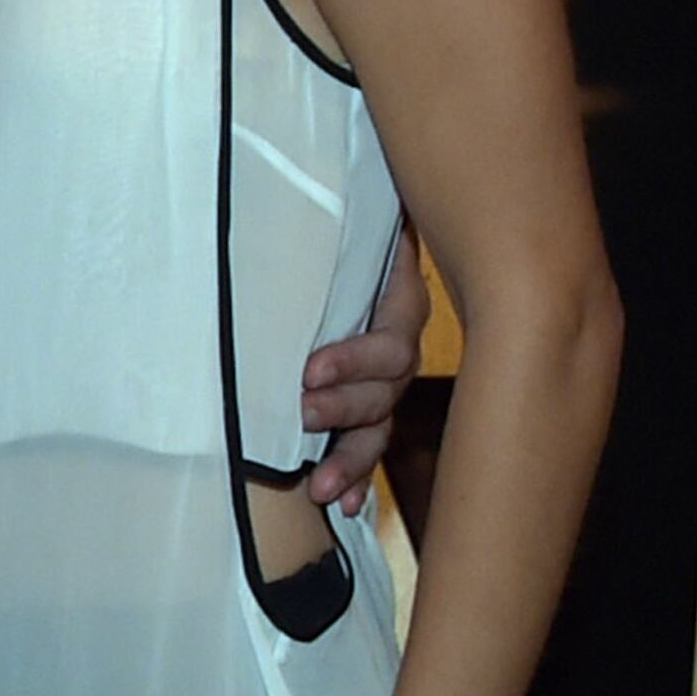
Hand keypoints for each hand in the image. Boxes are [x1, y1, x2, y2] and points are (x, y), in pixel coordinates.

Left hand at [303, 227, 429, 510]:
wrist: (326, 230)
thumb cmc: (319, 224)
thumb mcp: (328, 221)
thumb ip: (327, 222)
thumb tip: (317, 191)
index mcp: (392, 298)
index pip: (390, 338)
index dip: (355, 358)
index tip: (308, 370)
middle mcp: (395, 339)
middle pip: (388, 386)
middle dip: (344, 407)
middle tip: (301, 416)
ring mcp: (383, 375)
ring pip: (380, 421)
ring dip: (352, 457)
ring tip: (320, 486)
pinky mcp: (364, 402)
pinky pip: (370, 443)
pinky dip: (356, 474)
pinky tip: (345, 504)